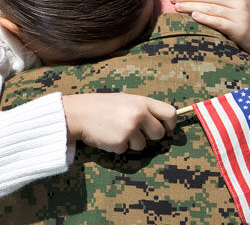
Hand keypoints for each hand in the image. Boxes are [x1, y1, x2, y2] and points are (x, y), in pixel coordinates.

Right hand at [61, 93, 176, 152]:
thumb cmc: (102, 106)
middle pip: (160, 133)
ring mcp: (130, 129)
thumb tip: (162, 123)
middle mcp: (139, 115)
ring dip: (132, 142)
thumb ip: (144, 109)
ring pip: (143, 145)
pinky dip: (119, 146)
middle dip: (150, 136)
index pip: (170, 114)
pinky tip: (109, 136)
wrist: (79, 113)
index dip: (170, 124)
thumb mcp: (125, 100)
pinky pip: (127, 150)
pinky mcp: (121, 142)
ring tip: (117, 131)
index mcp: (142, 102)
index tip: (165, 128)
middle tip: (135, 132)